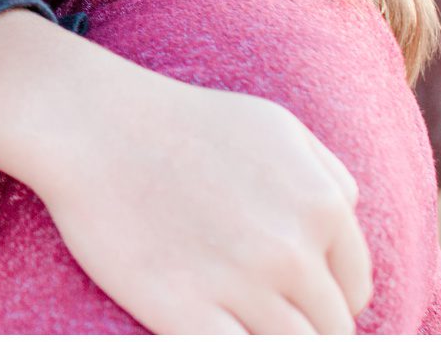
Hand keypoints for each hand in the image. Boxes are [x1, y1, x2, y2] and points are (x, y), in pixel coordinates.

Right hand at [27, 65, 371, 333]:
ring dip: (269, 338)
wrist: (86, 124)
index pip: (354, 289)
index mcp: (321, 206)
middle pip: (329, 329)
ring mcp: (240, 286)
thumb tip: (345, 224)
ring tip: (235, 318)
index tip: (291, 294)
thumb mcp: (273, 124)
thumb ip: (329, 175)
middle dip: (301, 324)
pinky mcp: (185, 313)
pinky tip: (214, 327)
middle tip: (257, 308)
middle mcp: (291, 251)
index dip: (327, 297)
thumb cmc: (177, 121)